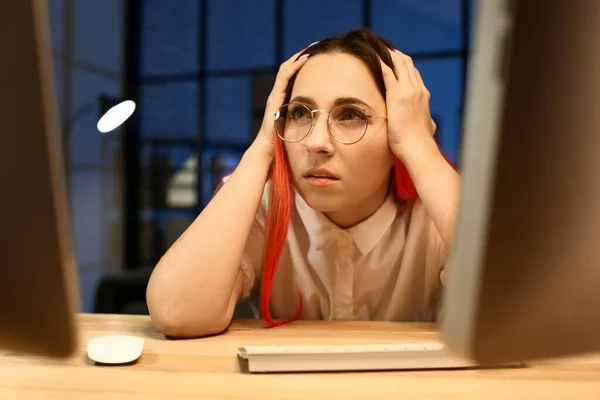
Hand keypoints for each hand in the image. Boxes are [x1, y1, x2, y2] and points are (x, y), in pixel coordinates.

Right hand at [252, 45, 313, 159]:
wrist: (269, 150)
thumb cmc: (284, 143)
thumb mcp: (300, 128)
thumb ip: (309, 121)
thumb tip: (326, 122)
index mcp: (285, 99)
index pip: (294, 76)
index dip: (304, 65)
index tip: (318, 57)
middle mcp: (279, 94)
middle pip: (289, 69)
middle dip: (302, 56)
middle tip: (316, 46)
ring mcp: (275, 95)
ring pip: (286, 69)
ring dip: (299, 57)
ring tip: (312, 48)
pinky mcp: (275, 97)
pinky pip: (284, 76)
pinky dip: (294, 66)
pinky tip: (305, 59)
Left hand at [380, 50, 436, 160]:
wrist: (418, 148)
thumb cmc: (420, 143)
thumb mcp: (427, 127)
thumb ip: (426, 121)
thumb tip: (429, 125)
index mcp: (423, 96)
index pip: (414, 73)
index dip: (403, 65)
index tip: (393, 59)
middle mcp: (418, 89)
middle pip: (407, 63)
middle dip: (394, 54)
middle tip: (381, 48)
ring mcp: (408, 90)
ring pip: (398, 63)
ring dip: (387, 54)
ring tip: (375, 47)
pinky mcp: (397, 95)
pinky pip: (388, 72)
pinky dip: (380, 62)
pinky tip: (372, 56)